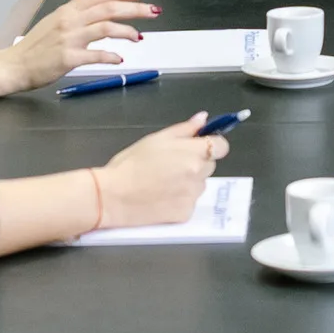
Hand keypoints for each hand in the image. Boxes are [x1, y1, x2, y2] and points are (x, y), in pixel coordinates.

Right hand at [0, 0, 157, 92]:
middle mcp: (70, 20)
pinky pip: (96, 55)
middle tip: (152, 11)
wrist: (13, 65)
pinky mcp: (68, 58)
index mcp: (68, 10)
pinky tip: (120, 58)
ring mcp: (69, 39)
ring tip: (139, 36)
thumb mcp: (55, 21)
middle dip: (135, 8)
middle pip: (110, 8)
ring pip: (107, 27)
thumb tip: (100, 5)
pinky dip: (112, 56)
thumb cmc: (34, 46)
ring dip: (127, 31)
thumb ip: (77, 14)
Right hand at [98, 115, 227, 228]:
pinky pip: (190, 202)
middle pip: (209, 165)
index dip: (212, 144)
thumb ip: (184, 129)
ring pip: (199, 184)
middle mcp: (197, 175)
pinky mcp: (185, 214)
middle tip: (172, 165)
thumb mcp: (156, 139)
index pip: (221, 146)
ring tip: (163, 182)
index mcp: (192, 153)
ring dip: (189, 182)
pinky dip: (180, 200)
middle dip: (197, 163)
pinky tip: (161, 197)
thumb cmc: (130, 164)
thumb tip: (203, 118)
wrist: (112, 196)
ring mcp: (192, 196)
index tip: (200, 147)